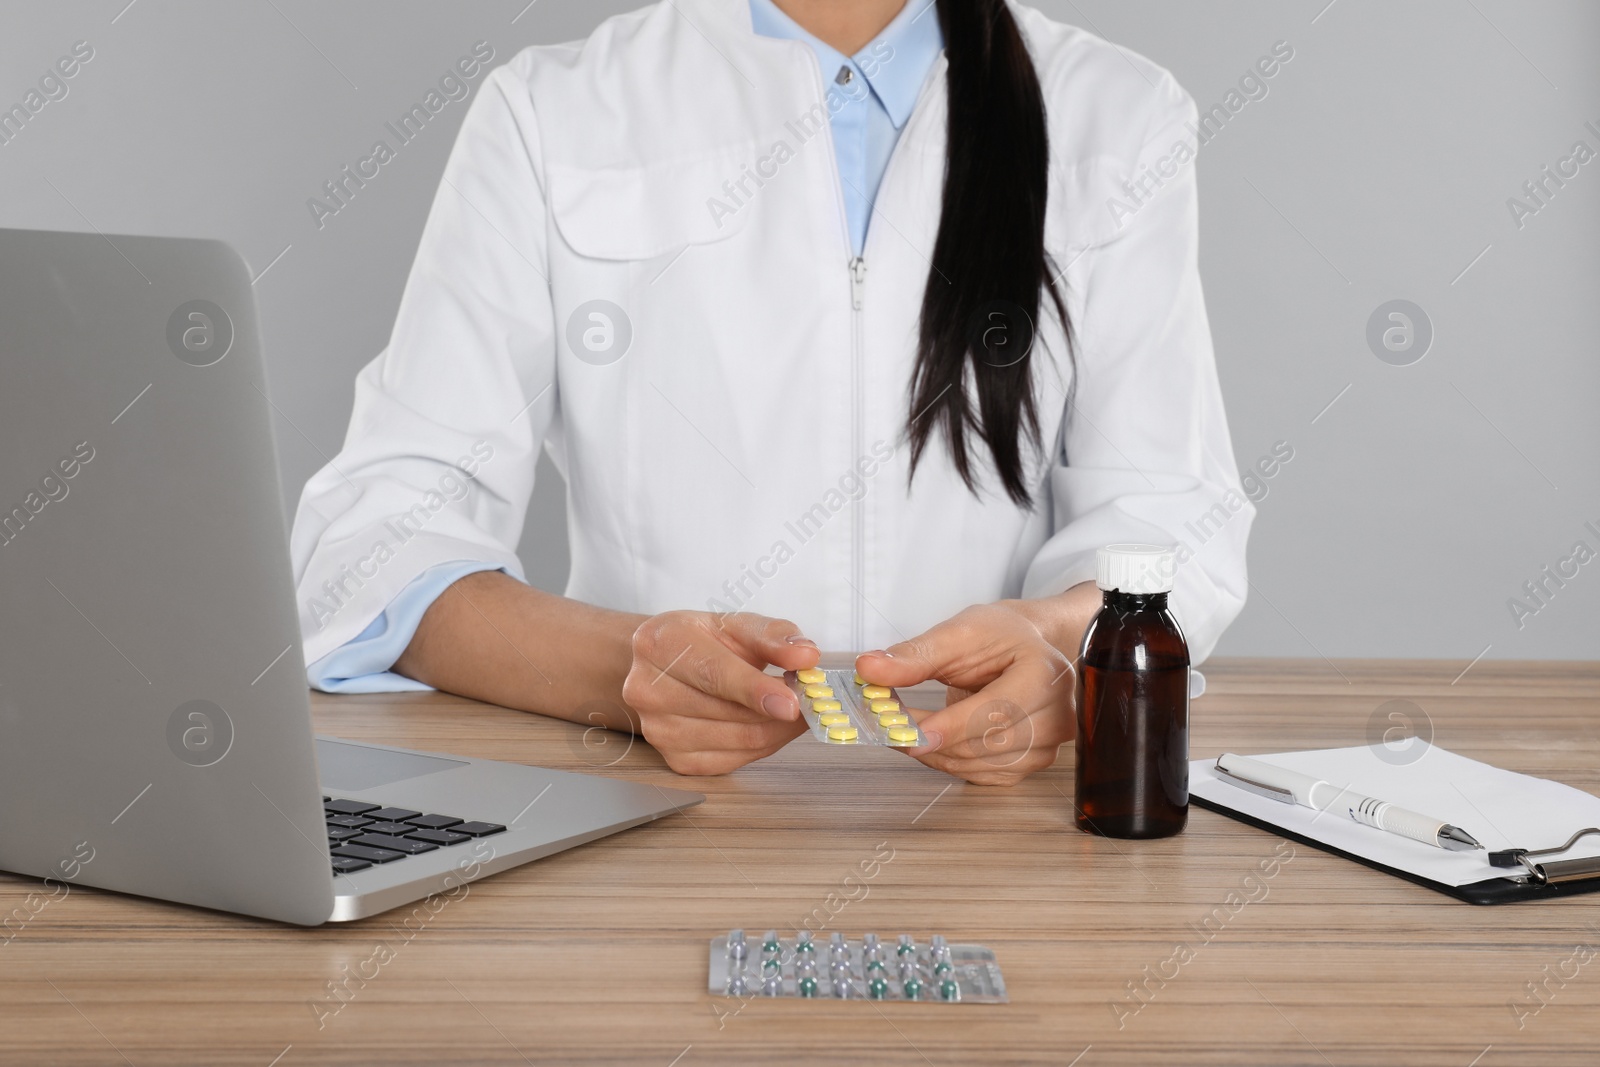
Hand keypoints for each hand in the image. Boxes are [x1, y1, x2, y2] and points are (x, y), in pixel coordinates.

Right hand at [622, 611, 819, 775]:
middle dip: (779, 710)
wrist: (663, 665)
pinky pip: (734, 761)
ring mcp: (657, 729)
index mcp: (660, 644)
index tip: (792, 703)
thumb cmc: (700, 642)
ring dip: (776, 728)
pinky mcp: (674, 759)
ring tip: (790, 708)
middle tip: (811, 699)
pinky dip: (761, 745)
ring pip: (738, 741)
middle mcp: (648, 690)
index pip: (713, 673)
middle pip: (729, 713)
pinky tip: (767, 725)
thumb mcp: (734, 625)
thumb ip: (772, 636)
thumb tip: (805, 656)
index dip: (756, 691)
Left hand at [854, 591, 1095, 785]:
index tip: (909, 733)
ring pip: (978, 763)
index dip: (952, 727)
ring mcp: (1047, 746)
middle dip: (930, 738)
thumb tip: (870, 668)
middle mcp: (1056, 715)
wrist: (1026, 648)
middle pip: (984, 743)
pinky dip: (947, 760)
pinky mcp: (1030, 765)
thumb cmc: (999, 637)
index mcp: (1045, 674)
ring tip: (902, 727)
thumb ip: (915, 655)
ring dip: (933, 752)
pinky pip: (980, 774)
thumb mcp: (958, 633)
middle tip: (885, 723)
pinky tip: (929, 741)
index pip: (997, 710)